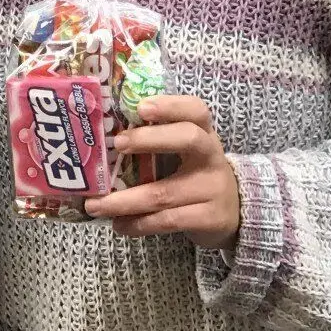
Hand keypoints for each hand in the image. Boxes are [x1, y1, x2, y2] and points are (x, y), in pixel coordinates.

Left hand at [85, 95, 240, 249]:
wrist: (236, 212)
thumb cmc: (196, 174)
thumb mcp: (186, 153)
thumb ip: (157, 141)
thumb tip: (104, 139)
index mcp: (204, 133)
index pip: (196, 110)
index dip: (170, 105)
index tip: (141, 108)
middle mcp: (212, 156)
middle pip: (188, 138)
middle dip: (149, 139)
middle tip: (118, 143)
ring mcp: (213, 188)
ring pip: (164, 192)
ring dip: (124, 200)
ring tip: (95, 205)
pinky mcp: (210, 218)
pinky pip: (168, 220)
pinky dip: (139, 224)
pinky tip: (119, 225)